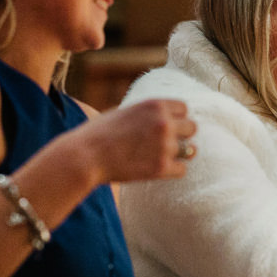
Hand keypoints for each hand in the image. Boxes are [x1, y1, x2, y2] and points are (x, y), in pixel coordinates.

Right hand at [73, 99, 197, 184]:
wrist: (85, 156)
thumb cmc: (99, 133)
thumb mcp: (125, 111)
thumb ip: (147, 112)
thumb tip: (164, 115)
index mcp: (155, 105)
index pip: (184, 109)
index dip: (176, 118)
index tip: (168, 126)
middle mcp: (164, 123)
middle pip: (192, 128)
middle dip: (181, 135)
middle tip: (166, 143)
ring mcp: (164, 146)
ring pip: (189, 150)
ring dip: (178, 154)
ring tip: (161, 157)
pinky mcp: (161, 168)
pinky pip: (182, 170)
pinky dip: (173, 171)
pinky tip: (160, 169)